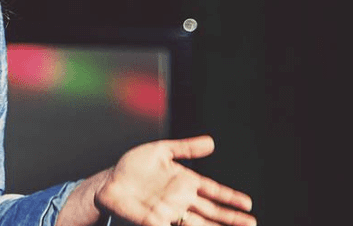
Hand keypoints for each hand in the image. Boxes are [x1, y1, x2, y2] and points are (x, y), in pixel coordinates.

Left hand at [94, 136, 254, 225]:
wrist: (109, 182)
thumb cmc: (132, 167)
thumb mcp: (161, 151)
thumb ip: (185, 148)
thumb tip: (211, 142)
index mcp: (183, 182)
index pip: (212, 191)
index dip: (229, 197)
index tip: (247, 203)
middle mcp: (180, 200)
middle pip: (211, 211)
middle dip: (230, 218)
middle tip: (251, 223)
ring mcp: (170, 212)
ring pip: (199, 223)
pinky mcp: (156, 221)